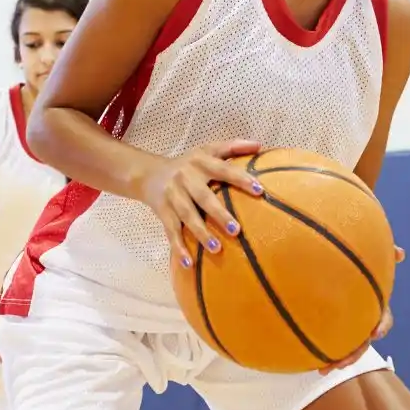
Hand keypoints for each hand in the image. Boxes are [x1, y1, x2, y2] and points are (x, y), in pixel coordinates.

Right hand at [140, 140, 263, 269]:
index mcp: (200, 162)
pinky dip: (178, 248)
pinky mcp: (163, 212)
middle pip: (203, 197)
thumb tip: (261, 146)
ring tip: (217, 249)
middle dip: (219, 214)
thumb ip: (233, 147)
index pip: (223, 169)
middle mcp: (185, 178)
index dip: (240, 178)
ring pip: (187, 216)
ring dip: (201, 233)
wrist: (149, 174)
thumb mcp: (207, 150)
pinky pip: (171, 232)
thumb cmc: (188, 163)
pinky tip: (189, 264)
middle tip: (237, 230)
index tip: (259, 190)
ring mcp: (173, 196)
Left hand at [319, 245, 405, 373]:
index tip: (376, 333)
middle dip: (354, 354)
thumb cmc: (354, 260)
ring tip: (323, 370)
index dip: (382, 326)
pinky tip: (306, 361)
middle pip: (363, 341)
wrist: (329, 263)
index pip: (383, 318)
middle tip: (342, 364)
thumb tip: (400, 253)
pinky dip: (319, 352)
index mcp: (373, 305)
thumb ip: (384, 254)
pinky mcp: (328, 328)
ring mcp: (346, 325)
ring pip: (345, 347)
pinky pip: (327, 342)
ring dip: (337, 360)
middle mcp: (361, 318)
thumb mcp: (368, 256)